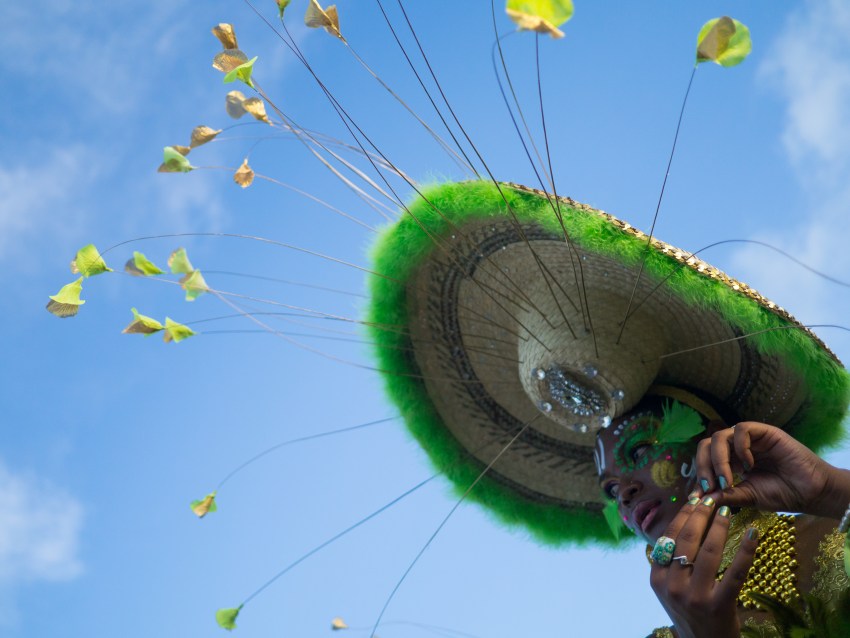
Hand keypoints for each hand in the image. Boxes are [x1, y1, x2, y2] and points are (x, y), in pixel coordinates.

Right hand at [649, 497, 757, 637]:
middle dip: (700, 514)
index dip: (683, 514)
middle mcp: (671, 586)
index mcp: (656, 578)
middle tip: (712, 498)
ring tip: (727, 511)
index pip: (669, 537)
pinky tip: (753, 534)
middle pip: (687, 540)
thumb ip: (670, 562)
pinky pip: (735, 573)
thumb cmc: (689, 613)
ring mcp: (694, 596)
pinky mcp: (718, 606)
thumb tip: (681, 522)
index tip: (695, 498)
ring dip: (719, 526)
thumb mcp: (669, 589)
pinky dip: (746, 551)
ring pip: (708, 551)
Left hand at [694, 421, 849, 517]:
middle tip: (710, 485)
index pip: (704, 460)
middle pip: (706, 446)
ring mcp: (749, 439)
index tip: (699, 495)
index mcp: (730, 462)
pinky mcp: (764, 431)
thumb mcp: (748, 497)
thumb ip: (726, 495)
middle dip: (703, 466)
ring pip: (719, 436)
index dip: (699, 475)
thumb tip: (701, 498)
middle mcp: (736, 448)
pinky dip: (740, 447)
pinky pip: (741, 429)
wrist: (810, 492)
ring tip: (728, 479)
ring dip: (718, 459)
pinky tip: (750, 464)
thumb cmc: (781, 494)